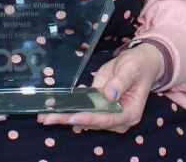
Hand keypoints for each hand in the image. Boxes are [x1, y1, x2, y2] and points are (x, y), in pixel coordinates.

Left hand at [36, 43, 163, 132]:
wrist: (140, 63)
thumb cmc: (138, 65)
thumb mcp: (131, 69)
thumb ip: (120, 82)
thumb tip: (109, 95)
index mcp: (130, 112)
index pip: (107, 119)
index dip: (89, 118)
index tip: (72, 117)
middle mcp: (119, 119)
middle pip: (93, 122)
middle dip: (70, 120)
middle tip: (47, 119)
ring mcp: (109, 115)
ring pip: (85, 119)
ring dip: (65, 117)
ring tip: (44, 116)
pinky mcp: (100, 108)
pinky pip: (84, 111)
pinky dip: (68, 111)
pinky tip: (52, 111)